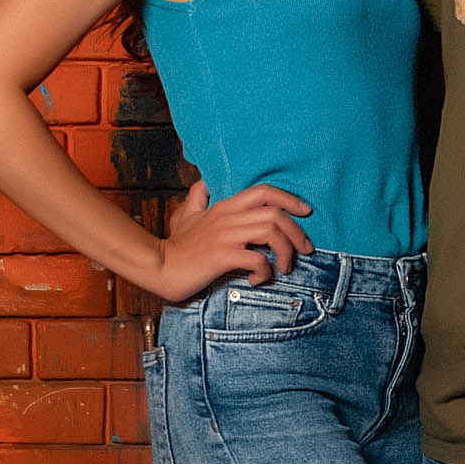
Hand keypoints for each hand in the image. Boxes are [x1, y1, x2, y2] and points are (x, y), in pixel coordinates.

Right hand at [153, 182, 312, 300]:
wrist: (159, 267)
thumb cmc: (177, 245)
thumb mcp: (186, 214)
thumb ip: (198, 197)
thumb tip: (204, 183)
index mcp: (225, 206)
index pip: (264, 191)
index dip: (290, 199)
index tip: (305, 212)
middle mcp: (228, 217)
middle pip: (275, 213)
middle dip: (297, 232)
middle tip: (305, 249)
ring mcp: (225, 236)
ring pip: (271, 232)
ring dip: (286, 251)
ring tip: (285, 267)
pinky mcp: (222, 257)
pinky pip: (257, 260)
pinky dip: (265, 271)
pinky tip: (258, 280)